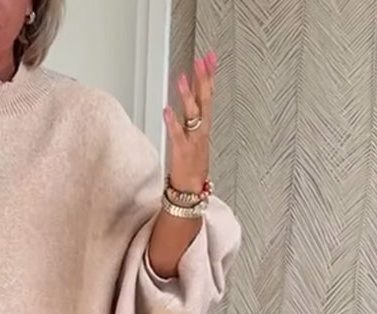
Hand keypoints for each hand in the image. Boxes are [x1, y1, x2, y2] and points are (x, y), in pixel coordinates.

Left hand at [163, 51, 215, 193]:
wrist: (190, 192)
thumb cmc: (192, 168)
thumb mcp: (196, 140)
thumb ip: (193, 122)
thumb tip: (189, 103)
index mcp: (204, 127)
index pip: (208, 96)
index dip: (209, 77)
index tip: (209, 58)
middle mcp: (200, 131)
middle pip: (204, 100)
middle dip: (203, 79)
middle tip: (202, 60)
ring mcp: (192, 141)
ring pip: (192, 114)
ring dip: (187, 96)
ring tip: (182, 78)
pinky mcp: (182, 151)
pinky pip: (177, 134)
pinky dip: (173, 122)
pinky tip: (167, 109)